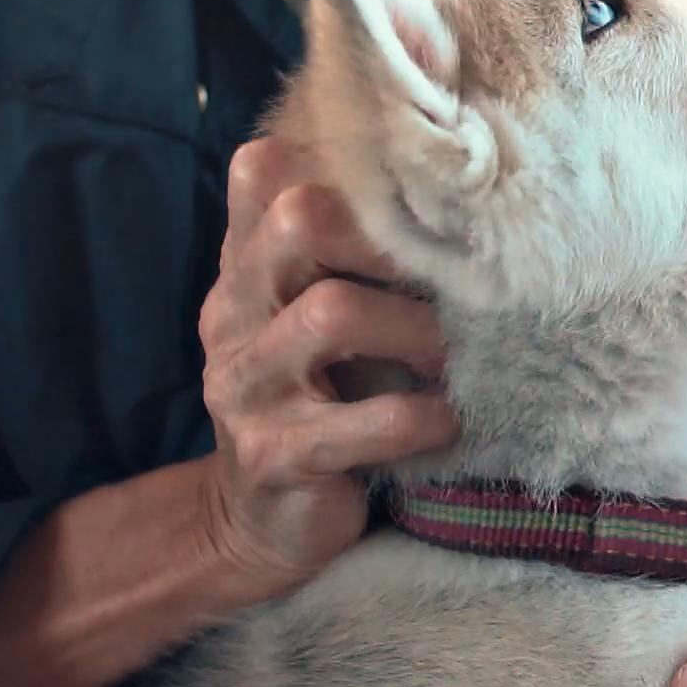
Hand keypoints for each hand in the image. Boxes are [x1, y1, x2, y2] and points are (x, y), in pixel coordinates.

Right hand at [196, 136, 459, 598]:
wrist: (258, 525)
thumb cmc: (318, 404)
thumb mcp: (317, 323)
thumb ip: (348, 262)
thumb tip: (448, 191)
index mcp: (247, 271)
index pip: (261, 171)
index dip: (340, 162)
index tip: (421, 192)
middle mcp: (235, 314)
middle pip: (298, 220)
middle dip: (389, 242)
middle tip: (449, 281)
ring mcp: (246, 386)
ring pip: (330, 314)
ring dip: (414, 331)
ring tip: (452, 358)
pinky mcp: (271, 456)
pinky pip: (352, 425)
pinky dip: (415, 419)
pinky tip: (445, 423)